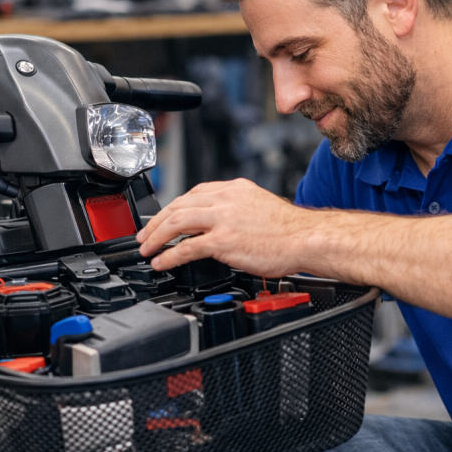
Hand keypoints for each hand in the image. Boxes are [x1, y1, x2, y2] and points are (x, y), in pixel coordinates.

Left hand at [136, 179, 311, 275]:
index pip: (194, 193)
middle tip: (145, 236)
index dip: (173, 207)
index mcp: (235, 189)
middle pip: (179, 205)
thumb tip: (218, 226)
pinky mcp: (224, 241)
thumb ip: (235, 211)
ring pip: (177, 221)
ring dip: (156, 237)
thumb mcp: (259, 208)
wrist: (307, 239)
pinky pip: (187, 247)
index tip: (164, 219)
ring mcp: (223, 219)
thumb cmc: (290, 230)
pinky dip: (169, 255)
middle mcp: (226, 199)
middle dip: (156, 222)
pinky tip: (162, 262)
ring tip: (147, 249)